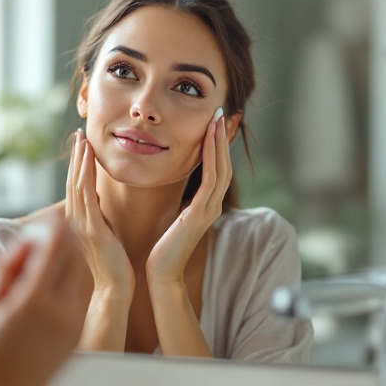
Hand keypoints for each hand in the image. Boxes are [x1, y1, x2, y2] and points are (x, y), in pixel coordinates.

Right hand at [0, 217, 88, 385]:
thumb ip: (11, 268)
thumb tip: (28, 238)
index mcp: (35, 300)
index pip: (57, 247)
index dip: (54, 227)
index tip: (48, 219)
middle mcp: (61, 309)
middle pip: (75, 256)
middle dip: (64, 240)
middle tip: (48, 235)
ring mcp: (74, 322)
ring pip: (80, 273)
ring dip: (67, 259)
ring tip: (45, 260)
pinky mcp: (78, 332)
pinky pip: (79, 293)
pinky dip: (68, 280)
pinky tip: (49, 283)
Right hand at [65, 129, 135, 300]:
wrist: (115, 289)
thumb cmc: (113, 264)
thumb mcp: (104, 233)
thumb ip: (99, 215)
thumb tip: (99, 198)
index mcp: (80, 220)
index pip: (76, 186)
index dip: (78, 164)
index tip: (82, 144)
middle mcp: (76, 220)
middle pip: (73, 180)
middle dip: (76, 156)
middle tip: (79, 132)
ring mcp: (81, 224)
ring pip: (76, 184)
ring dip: (79, 160)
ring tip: (82, 138)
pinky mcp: (90, 228)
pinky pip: (85, 195)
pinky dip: (85, 174)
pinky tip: (88, 158)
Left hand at [145, 112, 230, 285]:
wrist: (161, 273)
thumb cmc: (162, 248)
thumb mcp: (173, 217)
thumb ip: (180, 202)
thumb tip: (174, 186)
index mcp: (205, 206)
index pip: (217, 169)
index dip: (218, 146)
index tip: (214, 123)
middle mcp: (212, 206)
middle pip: (225, 164)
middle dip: (222, 138)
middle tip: (220, 113)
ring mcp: (209, 210)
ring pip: (222, 168)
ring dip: (219, 142)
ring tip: (217, 119)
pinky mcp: (200, 214)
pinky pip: (211, 180)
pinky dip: (212, 158)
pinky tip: (208, 141)